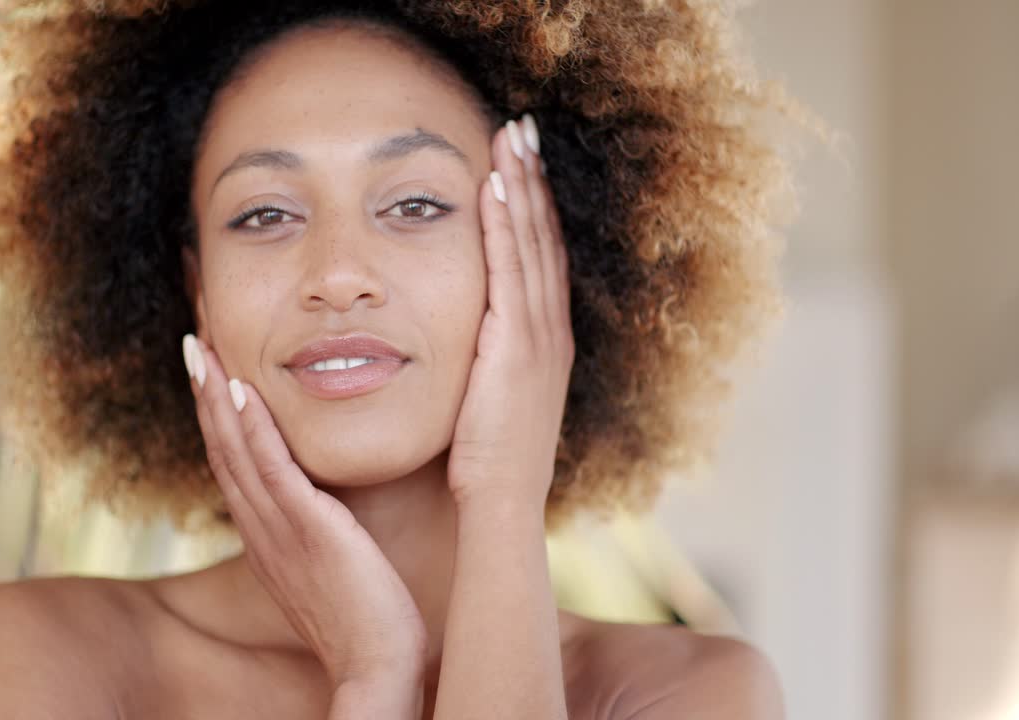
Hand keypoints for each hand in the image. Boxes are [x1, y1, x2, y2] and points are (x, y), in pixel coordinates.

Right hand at [181, 335, 426, 686]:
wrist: (377, 666)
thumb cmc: (366, 621)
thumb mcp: (332, 568)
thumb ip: (320, 534)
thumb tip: (328, 508)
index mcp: (266, 538)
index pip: (233, 464)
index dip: (217, 415)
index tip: (210, 370)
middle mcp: (261, 531)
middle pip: (222, 449)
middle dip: (204, 393)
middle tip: (193, 341)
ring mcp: (279, 531)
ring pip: (236, 452)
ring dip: (216, 397)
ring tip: (202, 347)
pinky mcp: (307, 531)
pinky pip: (272, 471)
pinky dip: (253, 430)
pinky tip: (241, 391)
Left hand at [447, 115, 573, 510]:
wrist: (501, 506)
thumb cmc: (488, 464)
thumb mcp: (492, 402)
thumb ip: (486, 365)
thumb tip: (469, 345)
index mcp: (543, 343)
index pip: (540, 259)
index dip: (533, 208)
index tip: (521, 163)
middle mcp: (549, 331)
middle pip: (543, 238)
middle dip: (533, 181)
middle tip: (522, 128)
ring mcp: (538, 337)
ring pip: (531, 244)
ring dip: (521, 188)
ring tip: (511, 138)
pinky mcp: (517, 347)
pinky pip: (511, 272)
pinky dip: (505, 226)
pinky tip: (494, 188)